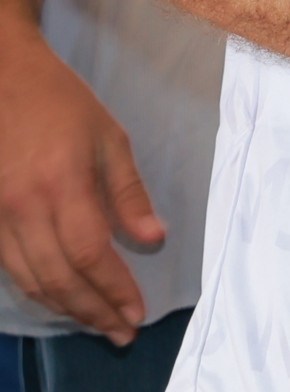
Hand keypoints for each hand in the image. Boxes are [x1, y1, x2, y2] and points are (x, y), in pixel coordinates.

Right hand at [0, 32, 163, 343]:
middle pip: (59, 278)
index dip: (113, 289)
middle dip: (92, 311)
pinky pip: (10, 267)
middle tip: (121, 332)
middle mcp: (25, 209)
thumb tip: (153, 238)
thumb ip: (129, 192)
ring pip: (30, 280)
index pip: (90, 254)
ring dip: (65, 308)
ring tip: (97, 322)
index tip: (136, 312)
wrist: (3, 79)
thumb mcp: (110, 137)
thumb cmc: (62, 104)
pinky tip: (60, 298)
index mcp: (62, 186)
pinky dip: (37, 289)